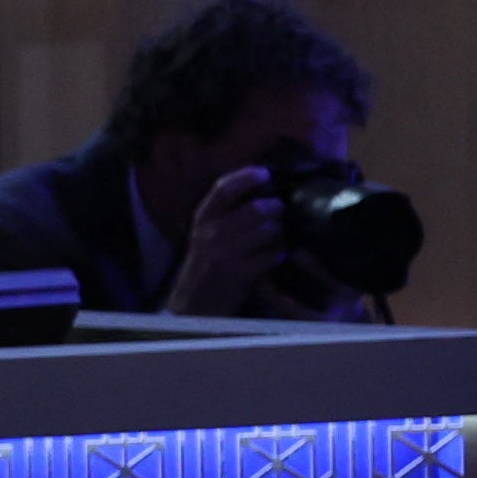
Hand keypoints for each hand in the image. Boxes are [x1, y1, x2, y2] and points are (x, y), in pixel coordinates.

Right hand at [162, 165, 287, 316]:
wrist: (193, 305)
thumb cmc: (205, 266)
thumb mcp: (206, 235)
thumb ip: (226, 215)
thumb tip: (259, 193)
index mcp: (202, 218)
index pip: (224, 188)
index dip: (246, 176)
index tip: (265, 172)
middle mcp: (211, 232)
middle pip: (255, 208)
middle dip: (276, 207)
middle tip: (283, 209)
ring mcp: (224, 253)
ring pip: (267, 231)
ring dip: (281, 231)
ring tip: (283, 234)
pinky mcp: (238, 274)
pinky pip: (271, 256)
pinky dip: (280, 253)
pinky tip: (280, 254)